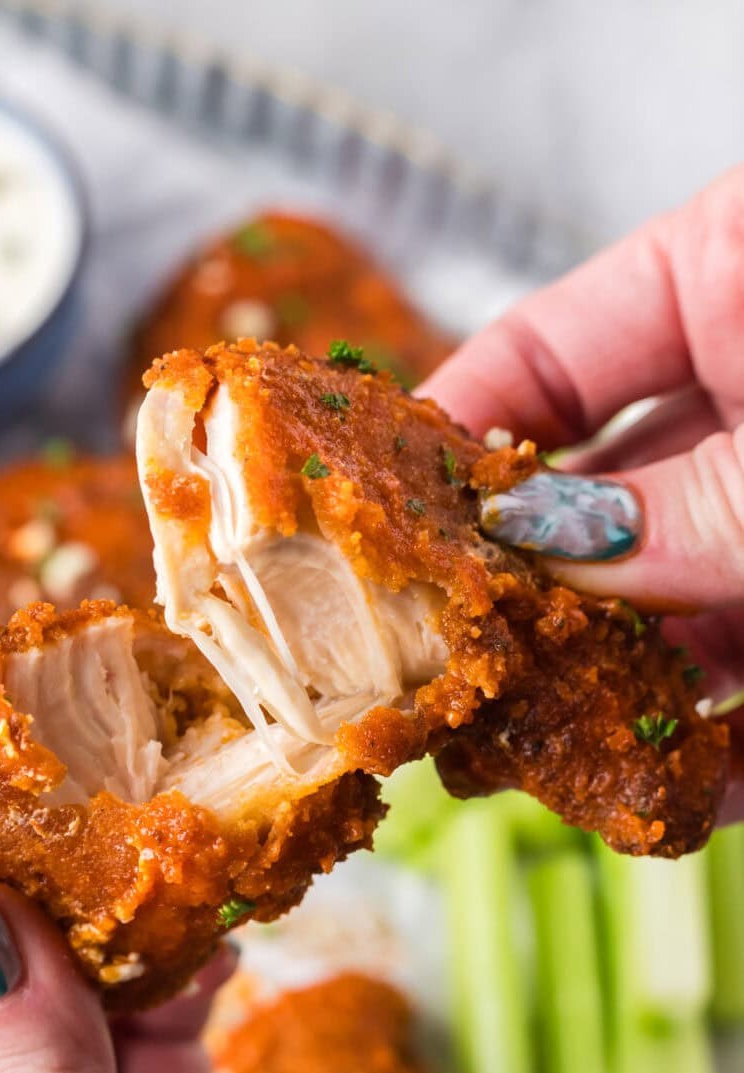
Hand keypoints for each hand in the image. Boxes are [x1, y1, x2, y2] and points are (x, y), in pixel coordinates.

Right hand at [422, 165, 743, 800]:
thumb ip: (673, 513)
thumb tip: (532, 562)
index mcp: (733, 276)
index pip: (543, 351)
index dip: (448, 442)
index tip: (366, 526)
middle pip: (593, 496)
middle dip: (518, 594)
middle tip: (437, 674)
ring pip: (669, 596)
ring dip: (610, 687)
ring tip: (533, 760)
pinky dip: (730, 741)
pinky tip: (682, 795)